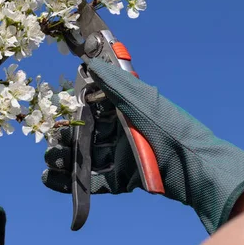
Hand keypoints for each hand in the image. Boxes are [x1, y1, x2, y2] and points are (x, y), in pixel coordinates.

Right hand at [43, 58, 243, 233]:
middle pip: (86, 134)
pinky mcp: (124, 178)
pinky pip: (95, 181)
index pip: (92, 107)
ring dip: (66, 160)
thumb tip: (91, 61)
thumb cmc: (169, 127)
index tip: (57, 115)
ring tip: (49, 162)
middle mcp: (122, 131)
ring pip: (87, 158)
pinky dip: (74, 183)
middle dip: (65, 139)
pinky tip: (53, 180)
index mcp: (125, 109)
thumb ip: (115, 83)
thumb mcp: (141, 100)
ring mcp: (123, 155)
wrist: (193, 166)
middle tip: (49, 143)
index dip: (73, 111)